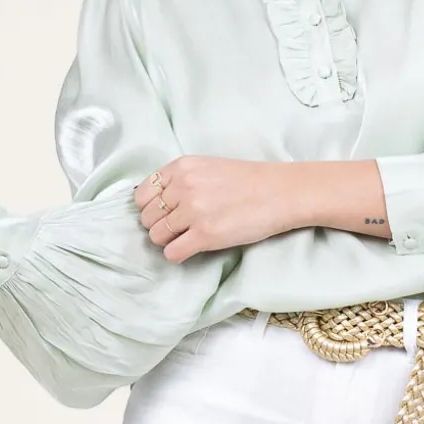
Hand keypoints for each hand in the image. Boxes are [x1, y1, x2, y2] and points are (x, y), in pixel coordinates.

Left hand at [133, 157, 304, 262]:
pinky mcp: (205, 235)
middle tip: (177, 229)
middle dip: (158, 226)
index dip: (149, 208)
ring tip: (186, 238)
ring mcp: (193, 212)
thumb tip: (157, 203)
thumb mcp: (207, 168)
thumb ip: (181, 180)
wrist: (280, 192)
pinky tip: (190, 249)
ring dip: (167, 241)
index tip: (163, 214)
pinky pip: (172, 253)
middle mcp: (182, 187)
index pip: (142, 195)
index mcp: (181, 168)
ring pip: (156, 236)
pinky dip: (177, 255)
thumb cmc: (248, 181)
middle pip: (147, 217)